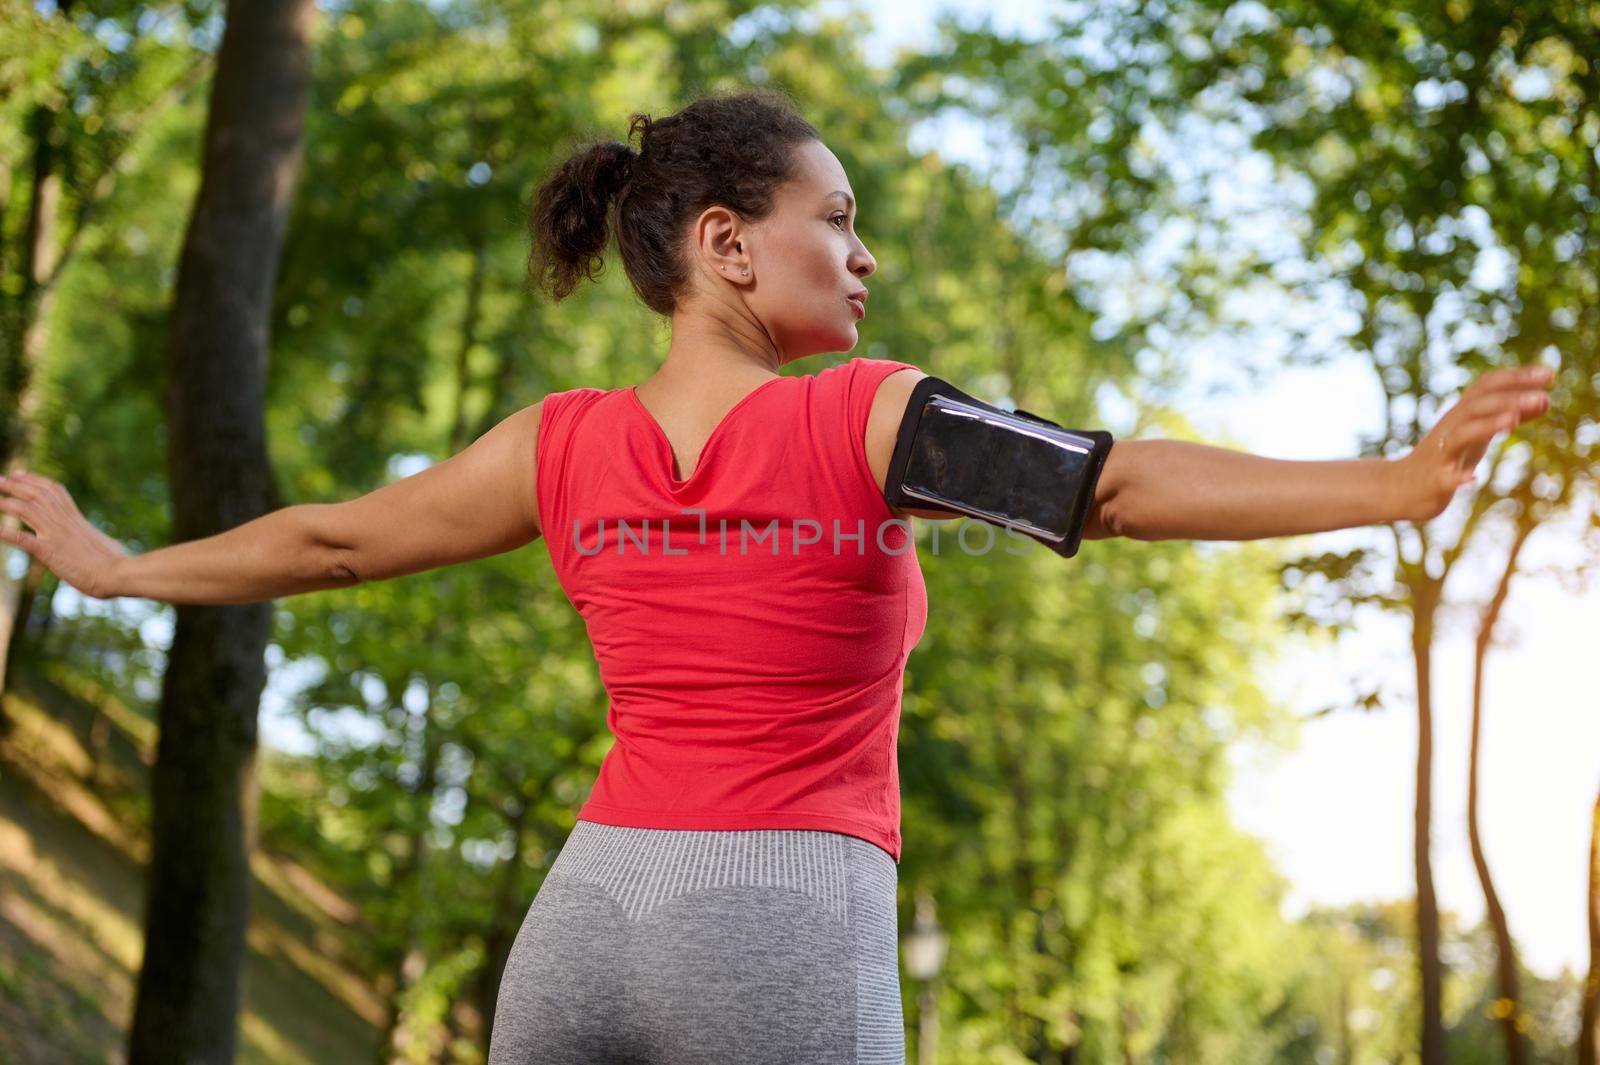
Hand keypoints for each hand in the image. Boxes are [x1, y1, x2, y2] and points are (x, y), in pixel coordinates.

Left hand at [0, 469, 130, 598]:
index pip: (54, 490)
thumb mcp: (106, 543)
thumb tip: (109, 545)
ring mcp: (56, 535)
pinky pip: (22, 539)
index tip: (19, 474)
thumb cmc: (117, 563)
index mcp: (77, 518)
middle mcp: (64, 522)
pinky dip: (5, 533)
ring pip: (26, 510)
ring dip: (6, 502)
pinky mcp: (49, 551)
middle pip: (36, 494)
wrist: (117, 573)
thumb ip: (97, 541)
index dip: (34, 480)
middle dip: (15, 485)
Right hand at [1397, 364, 1555, 522]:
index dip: (1516, 378)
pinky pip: (1444, 479)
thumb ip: (1509, 416)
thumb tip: (1546, 400)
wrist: (1400, 488)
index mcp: (1461, 415)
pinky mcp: (1433, 482)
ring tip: (1512, 422)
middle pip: (1476, 406)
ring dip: (1487, 426)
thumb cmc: (1446, 458)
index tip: (1549, 375)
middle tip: (1543, 397)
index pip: (1486, 386)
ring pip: (1461, 435)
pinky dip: (1458, 478)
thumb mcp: (1479, 433)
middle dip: (1509, 399)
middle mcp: (1450, 428)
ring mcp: (1440, 455)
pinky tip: (1472, 478)